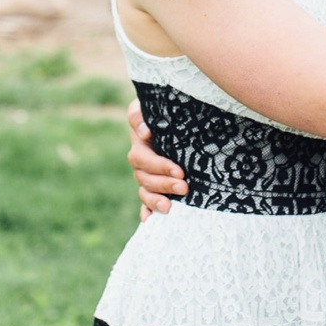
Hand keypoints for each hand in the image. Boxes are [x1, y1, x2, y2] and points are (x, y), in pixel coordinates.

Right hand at [125, 98, 187, 220]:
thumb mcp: (151, 105)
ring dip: (156, 200)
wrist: (177, 116)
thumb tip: (144, 133)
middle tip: (184, 186)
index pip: (143, 158)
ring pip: (144, 191)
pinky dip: (147, 212)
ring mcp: (146, 175)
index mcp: (140, 143)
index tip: (179, 170)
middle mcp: (141, 160)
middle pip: (144, 177)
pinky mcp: (153, 186)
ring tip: (170, 207)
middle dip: (164, 183)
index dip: (159, 166)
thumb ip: (140, 115)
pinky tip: (150, 220)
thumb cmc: (168, 108)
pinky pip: (145, 203)